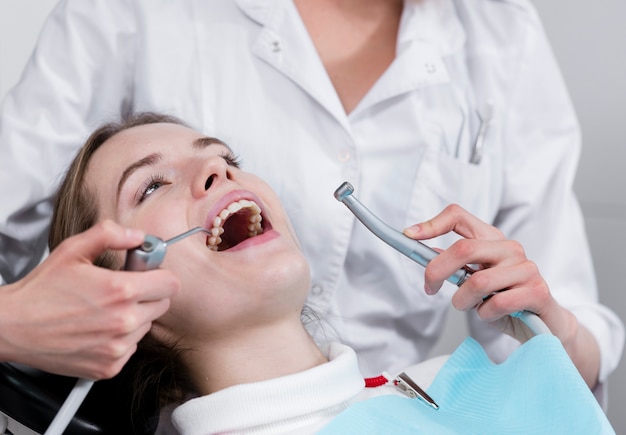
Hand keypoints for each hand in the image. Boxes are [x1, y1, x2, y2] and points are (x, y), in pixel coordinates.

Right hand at [0, 220, 180, 379]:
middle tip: (121, 290)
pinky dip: (120, 339)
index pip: (171, 284)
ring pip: (146, 326)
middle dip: (148, 295)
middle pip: (162, 305)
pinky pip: (131, 348)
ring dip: (134, 317)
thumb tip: (137, 236)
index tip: (149, 274)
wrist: (13, 327)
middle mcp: (123, 322)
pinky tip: (97, 329)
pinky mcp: (109, 367)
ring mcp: (117, 348)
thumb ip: (110, 235)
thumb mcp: (73, 250)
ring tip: (104, 310)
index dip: (161, 275)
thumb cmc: (41, 290)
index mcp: (121, 291)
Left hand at [404, 204, 599, 386]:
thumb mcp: (475, 280)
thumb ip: (456, 265)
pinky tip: (491, 314)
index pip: (459, 216)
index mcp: (492, 239)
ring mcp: (526, 267)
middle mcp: (510, 248)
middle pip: (463, 249)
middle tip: (429, 288)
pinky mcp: (537, 291)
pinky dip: (485, 315)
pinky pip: (496, 303)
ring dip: (463, 301)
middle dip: (437, 271)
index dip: (432, 224)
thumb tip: (428, 252)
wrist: (545, 326)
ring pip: (477, 282)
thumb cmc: (505, 300)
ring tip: (470, 306)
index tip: (409, 236)